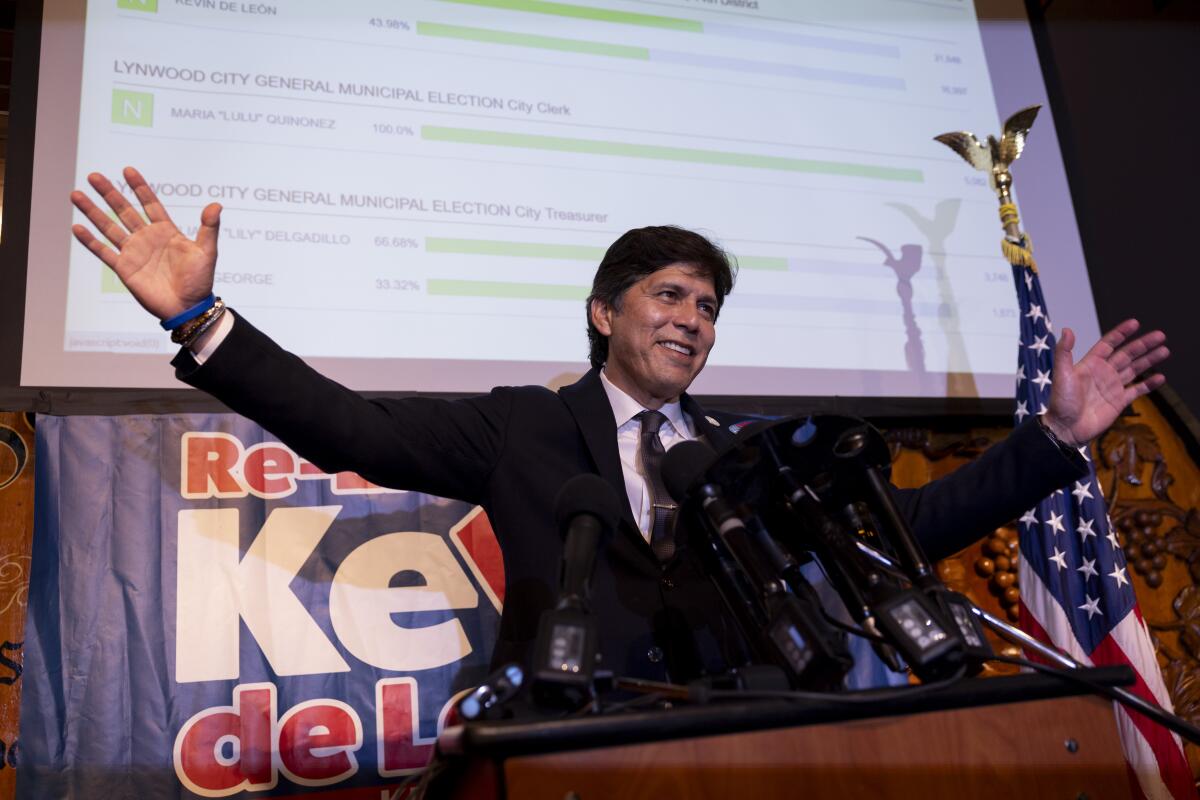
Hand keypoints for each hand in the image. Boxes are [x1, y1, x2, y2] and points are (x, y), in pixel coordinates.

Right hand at [70, 166, 221, 320]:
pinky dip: (90, 241)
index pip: (150, 204)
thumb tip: (216, 205)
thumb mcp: (207, 252)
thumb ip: (209, 228)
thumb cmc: (200, 281)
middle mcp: (147, 239)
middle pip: (124, 211)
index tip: (128, 170)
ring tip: (77, 195)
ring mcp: (134, 253)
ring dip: (93, 212)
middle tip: (94, 176)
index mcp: (166, 232)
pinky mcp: (125, 268)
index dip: (139, 188)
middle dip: (110, 193)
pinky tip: (78, 227)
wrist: (188, 308)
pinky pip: (104, 252)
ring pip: (109, 227)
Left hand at [1043, 319, 1168, 446]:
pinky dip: (1149, 384)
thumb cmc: (1061, 402)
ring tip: (1165, 350)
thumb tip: (1066, 330)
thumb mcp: (1061, 374)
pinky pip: (1137, 390)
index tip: (1135, 323)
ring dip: (1149, 360)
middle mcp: (1103, 372)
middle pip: (1127, 354)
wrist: (1066, 428)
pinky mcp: (1119, 401)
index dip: (1121, 333)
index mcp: (1090, 363)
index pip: (1109, 344)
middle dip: (1143, 344)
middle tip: (1160, 335)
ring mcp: (1112, 386)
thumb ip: (1064, 352)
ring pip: (1135, 369)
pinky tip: (1161, 377)